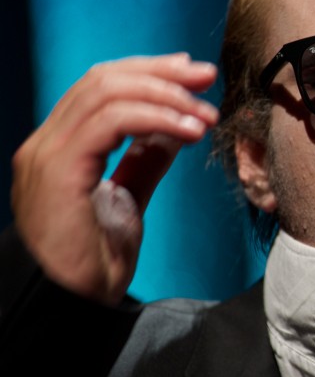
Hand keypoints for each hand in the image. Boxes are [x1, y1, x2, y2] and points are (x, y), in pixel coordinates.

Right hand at [11, 53, 218, 304]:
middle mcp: (44, 144)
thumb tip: (174, 130)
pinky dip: (155, 119)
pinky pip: (109, 123)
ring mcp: (46, 155)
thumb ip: (145, 160)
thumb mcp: (128, 199)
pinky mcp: (59, 171)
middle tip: (207, 76)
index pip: (99, 86)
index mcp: (59, 146)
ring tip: (205, 114)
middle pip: (102, 80)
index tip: (192, 71)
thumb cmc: (94, 261)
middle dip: (161, 72)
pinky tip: (188, 131)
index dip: (148, 71)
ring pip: (106, 93)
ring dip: (166, 96)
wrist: (73, 304)